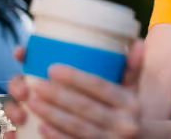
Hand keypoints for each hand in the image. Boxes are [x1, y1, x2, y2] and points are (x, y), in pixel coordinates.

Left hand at [4, 40, 144, 138]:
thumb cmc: (129, 112)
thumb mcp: (135, 90)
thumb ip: (133, 67)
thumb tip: (138, 42)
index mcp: (130, 103)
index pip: (101, 86)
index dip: (76, 77)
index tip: (53, 68)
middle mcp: (123, 123)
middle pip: (85, 107)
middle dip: (58, 95)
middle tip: (36, 85)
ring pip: (77, 128)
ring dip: (52, 115)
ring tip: (32, 102)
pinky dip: (56, 136)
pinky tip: (41, 126)